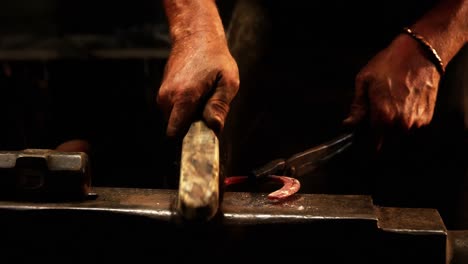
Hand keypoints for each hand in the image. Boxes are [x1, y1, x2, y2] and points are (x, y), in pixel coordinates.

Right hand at [157, 32, 238, 137]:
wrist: (195, 38)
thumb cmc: (215, 59)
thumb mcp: (228, 81)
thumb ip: (220, 106)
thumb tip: (214, 128)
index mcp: (183, 96)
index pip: (175, 133)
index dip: (190, 140)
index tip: (203, 136)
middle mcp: (167, 98)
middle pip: (178, 128)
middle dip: (194, 124)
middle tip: (208, 105)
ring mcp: (162, 95)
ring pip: (176, 120)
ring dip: (191, 115)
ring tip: (203, 95)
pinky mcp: (162, 94)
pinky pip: (174, 111)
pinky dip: (185, 107)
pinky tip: (195, 92)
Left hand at [343, 34, 440, 149]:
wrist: (420, 53)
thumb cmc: (390, 64)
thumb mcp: (364, 82)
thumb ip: (357, 108)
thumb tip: (348, 125)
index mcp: (382, 116)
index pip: (371, 144)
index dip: (364, 143)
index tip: (360, 138)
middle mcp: (400, 124)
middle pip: (385, 144)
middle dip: (377, 136)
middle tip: (373, 121)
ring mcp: (415, 123)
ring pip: (398, 138)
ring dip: (391, 131)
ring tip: (388, 110)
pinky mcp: (426, 119)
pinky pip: (410, 129)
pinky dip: (404, 124)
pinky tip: (401, 107)